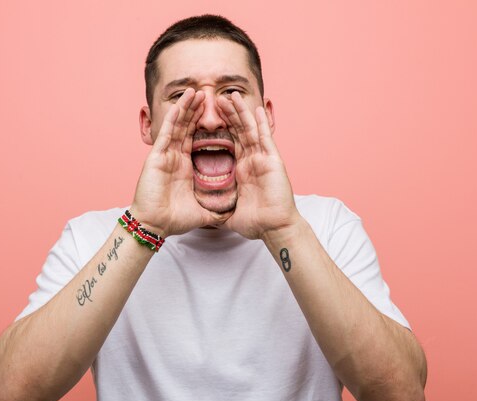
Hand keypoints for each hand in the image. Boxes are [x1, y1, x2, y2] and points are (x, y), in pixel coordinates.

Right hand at [131, 88, 229, 236]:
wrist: (156, 226)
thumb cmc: (174, 220)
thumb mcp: (203, 211)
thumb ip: (216, 208)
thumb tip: (231, 212)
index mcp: (185, 166)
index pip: (197, 140)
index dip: (206, 126)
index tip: (218, 114)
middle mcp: (175, 157)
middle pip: (187, 127)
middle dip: (196, 110)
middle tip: (206, 94)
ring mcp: (165, 155)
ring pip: (178, 125)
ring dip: (186, 108)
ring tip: (195, 92)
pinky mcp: (157, 156)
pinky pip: (167, 133)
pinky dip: (174, 117)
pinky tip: (181, 105)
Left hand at [216, 92, 300, 239]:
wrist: (273, 229)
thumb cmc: (255, 223)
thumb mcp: (228, 211)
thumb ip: (217, 206)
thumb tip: (203, 210)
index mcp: (241, 170)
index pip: (228, 144)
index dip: (219, 130)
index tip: (207, 117)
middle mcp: (252, 161)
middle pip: (238, 132)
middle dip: (228, 115)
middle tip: (217, 99)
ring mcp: (263, 159)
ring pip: (250, 130)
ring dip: (241, 112)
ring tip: (231, 96)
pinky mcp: (273, 161)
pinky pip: (265, 138)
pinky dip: (261, 123)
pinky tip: (255, 108)